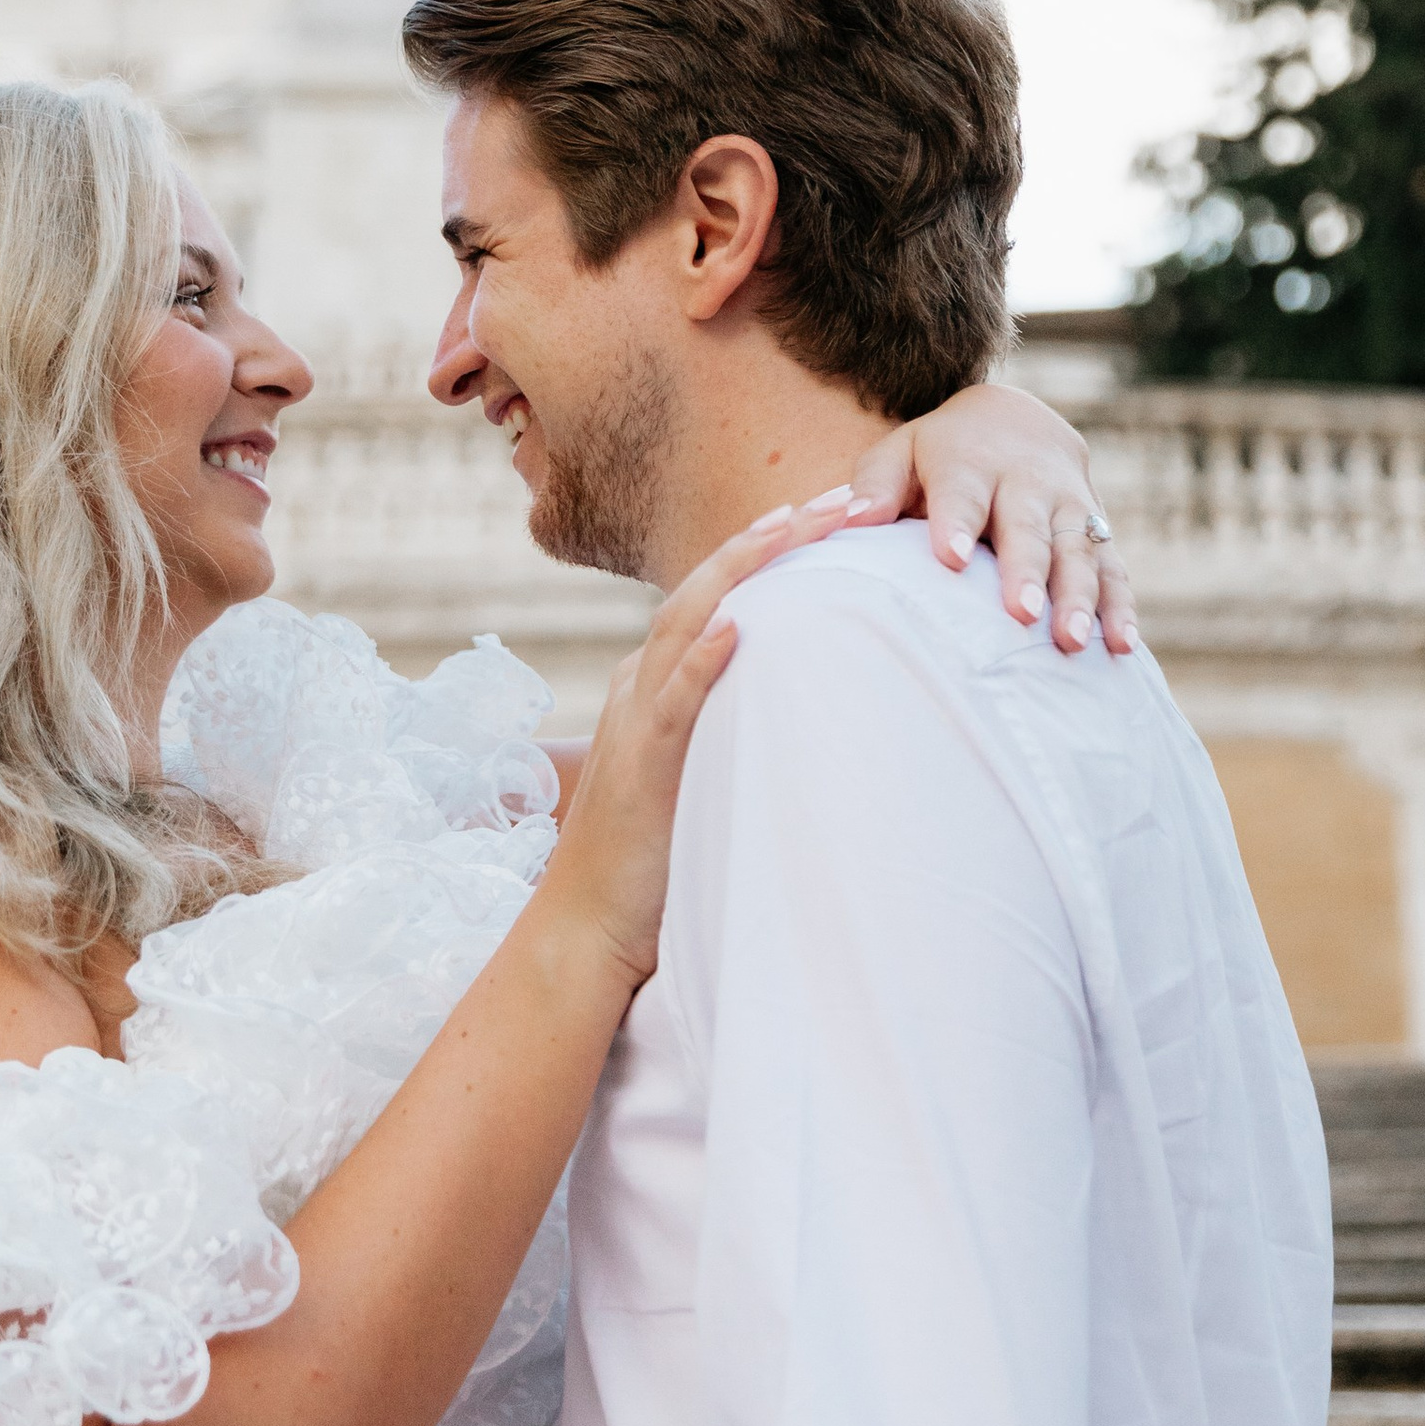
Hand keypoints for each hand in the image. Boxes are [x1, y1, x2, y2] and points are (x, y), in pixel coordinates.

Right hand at [545, 501, 823, 987]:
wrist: (583, 928)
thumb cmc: (648, 864)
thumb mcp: (694, 777)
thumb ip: (726, 731)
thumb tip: (788, 706)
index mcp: (652, 684)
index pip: (716, 596)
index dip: (771, 549)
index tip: (831, 514)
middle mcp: (640, 685)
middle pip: (708, 587)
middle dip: (773, 536)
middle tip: (841, 496)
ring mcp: (637, 720)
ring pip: (689, 620)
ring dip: (745, 568)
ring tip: (797, 524)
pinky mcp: (642, 765)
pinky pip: (674, 699)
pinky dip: (705, 657)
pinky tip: (740, 622)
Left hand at [845, 379, 1135, 659]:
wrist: (1016, 419)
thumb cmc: (942, 453)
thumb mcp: (903, 451)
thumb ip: (876, 484)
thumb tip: (850, 519)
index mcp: (969, 461)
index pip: (962, 493)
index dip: (957, 523)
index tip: (951, 558)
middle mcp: (1025, 480)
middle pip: (1026, 528)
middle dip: (1026, 570)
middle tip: (1020, 613)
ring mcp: (1068, 505)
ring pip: (1077, 550)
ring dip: (1078, 596)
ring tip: (1071, 642)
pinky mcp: (1098, 529)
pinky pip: (1114, 567)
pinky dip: (1120, 606)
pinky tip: (1121, 646)